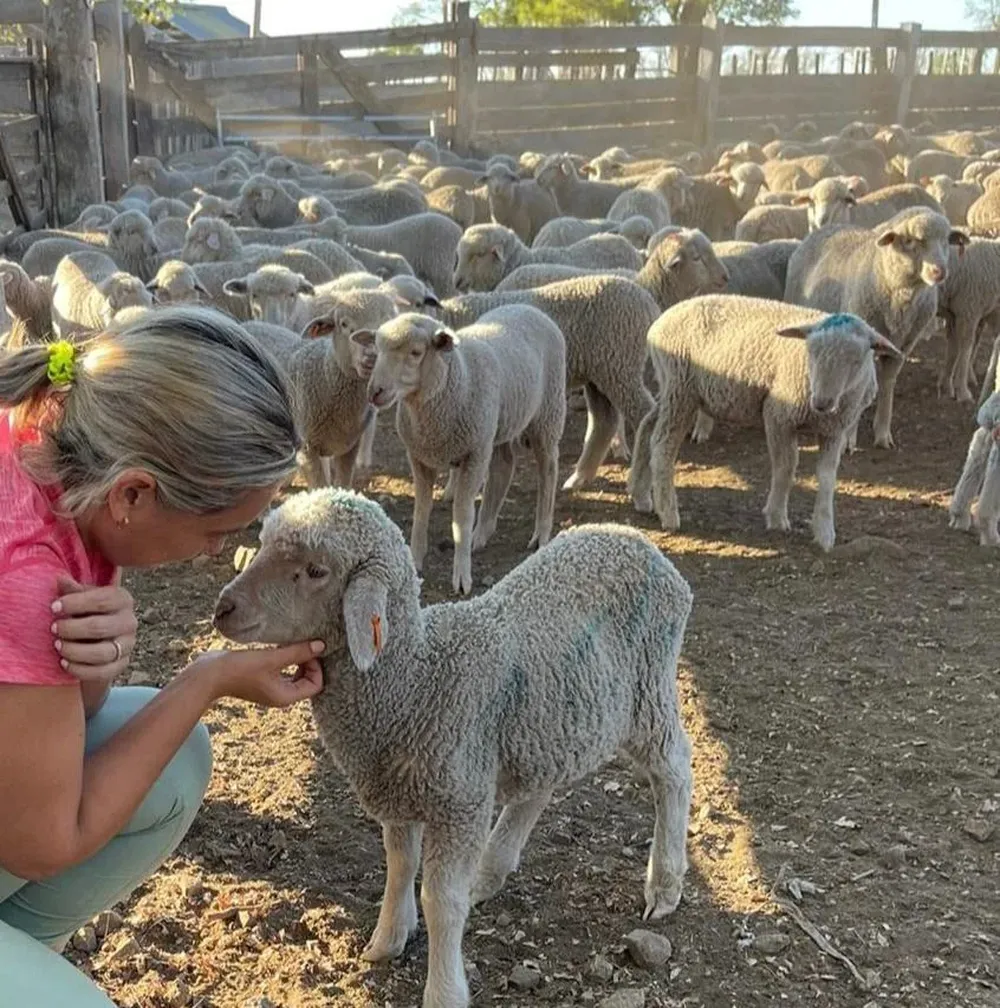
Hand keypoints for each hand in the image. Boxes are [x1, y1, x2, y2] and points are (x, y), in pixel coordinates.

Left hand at [52, 575, 137, 683]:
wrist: (98, 638)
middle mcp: (130, 622)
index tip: (54, 607)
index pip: (102, 600)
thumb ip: (72, 590)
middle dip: (72, 629)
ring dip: (74, 651)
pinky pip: (102, 672)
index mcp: (122, 599)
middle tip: (53, 629)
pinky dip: (80, 669)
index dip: (75, 604)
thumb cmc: (88, 611)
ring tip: (57, 646)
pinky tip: (64, 662)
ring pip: (102, 653)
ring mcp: (128, 645)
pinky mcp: (122, 665)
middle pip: (100, 627)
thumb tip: (58, 578)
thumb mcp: (82, 597)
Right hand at [188, 641, 325, 708]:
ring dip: (297, 659)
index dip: (316, 666)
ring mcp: (270, 687)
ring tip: (291, 643)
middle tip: (301, 644)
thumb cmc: (240, 669)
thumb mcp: (272, 659)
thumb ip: (298, 652)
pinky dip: (285, 659)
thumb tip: (322, 646)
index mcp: (285, 696)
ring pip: (295, 674)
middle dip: (308, 662)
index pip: (315, 684)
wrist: (208, 674)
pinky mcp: (261, 678)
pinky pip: (282, 670)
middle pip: (307, 679)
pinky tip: (279, 645)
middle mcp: (280, 695)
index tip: (307, 650)